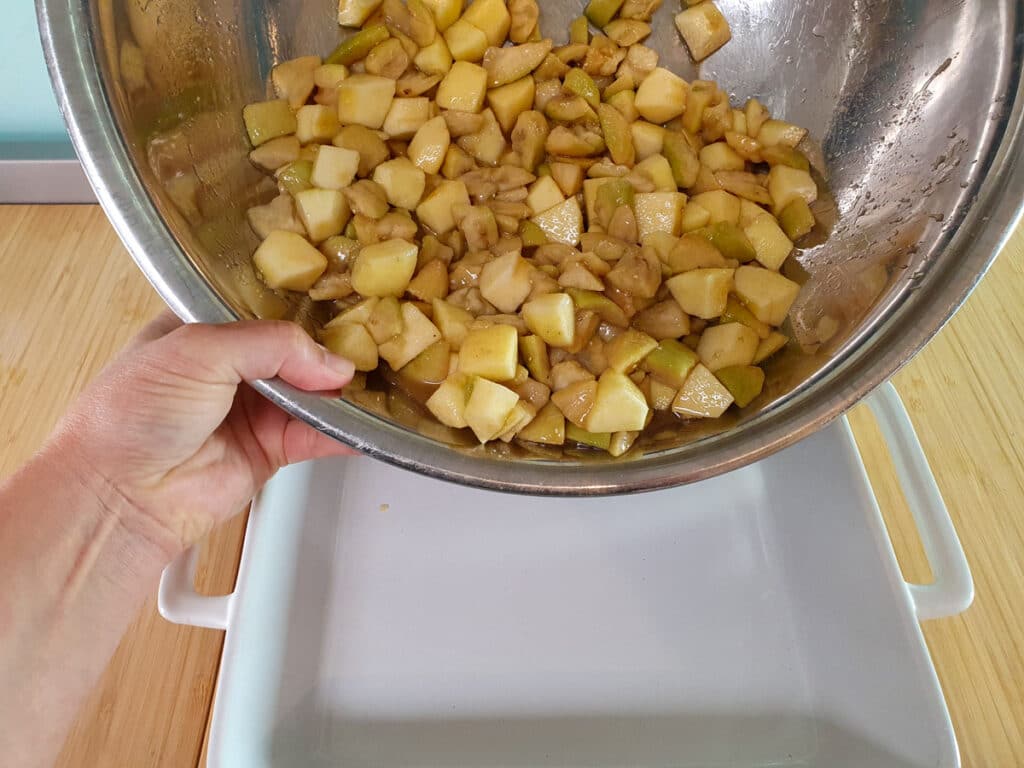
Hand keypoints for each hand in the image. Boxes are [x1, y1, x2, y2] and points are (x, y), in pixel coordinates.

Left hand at [53, 311, 355, 556]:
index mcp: (203, 328)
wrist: (119, 496)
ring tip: (369, 382)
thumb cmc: (129, 416)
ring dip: (338, 391)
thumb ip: (270, 345)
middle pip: (297, 350)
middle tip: (364, 342)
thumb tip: (329, 363)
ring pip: (312, 393)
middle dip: (328, 349)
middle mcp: (230, 368)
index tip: (340, 303)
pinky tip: (364, 424)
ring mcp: (252, 410)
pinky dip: (343, 431)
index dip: (300, 306)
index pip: (264, 307)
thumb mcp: (197, 351)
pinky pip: (318, 436)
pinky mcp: (271, 450)